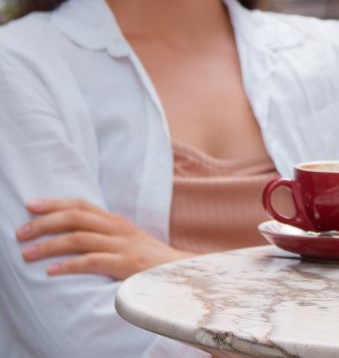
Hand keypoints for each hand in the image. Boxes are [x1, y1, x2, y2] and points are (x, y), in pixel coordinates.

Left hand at [15, 198, 193, 279]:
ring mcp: (122, 245)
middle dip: (44, 223)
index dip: (55, 203)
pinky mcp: (125, 264)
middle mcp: (118, 228)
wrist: (180, 273)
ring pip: (79, 238)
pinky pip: (91, 261)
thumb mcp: (126, 241)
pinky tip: (50, 271)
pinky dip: (68, 265)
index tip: (30, 205)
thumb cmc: (148, 260)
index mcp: (116, 221)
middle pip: (76, 217)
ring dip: (49, 245)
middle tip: (20, 232)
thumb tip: (72, 233)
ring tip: (26, 254)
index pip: (82, 205)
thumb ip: (103, 234)